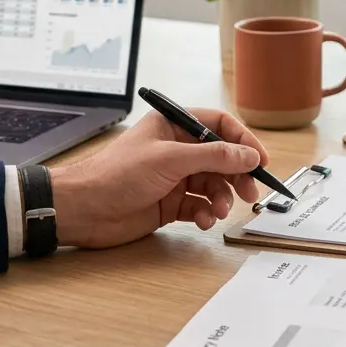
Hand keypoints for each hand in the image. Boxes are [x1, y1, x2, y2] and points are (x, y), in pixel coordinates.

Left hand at [48, 108, 269, 248]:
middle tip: (250, 192)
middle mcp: (176, 150)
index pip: (219, 126)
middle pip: (221, 158)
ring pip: (212, 185)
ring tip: (220, 210)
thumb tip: (248, 155)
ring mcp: (173, 177)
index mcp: (173, 126)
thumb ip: (213, 157)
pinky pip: (199, 205)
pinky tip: (203, 220)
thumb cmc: (117, 174)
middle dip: (237, 175)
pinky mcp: (169, 203)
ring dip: (222, 198)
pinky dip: (206, 213)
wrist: (84, 209)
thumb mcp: (170, 160)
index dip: (242, 141)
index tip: (261, 160)